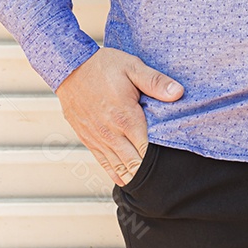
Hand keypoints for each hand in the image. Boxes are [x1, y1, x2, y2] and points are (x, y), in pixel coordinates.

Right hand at [55, 47, 183, 185]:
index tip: (170, 160)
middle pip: (134, 162)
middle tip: (163, 175)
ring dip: (132, 174)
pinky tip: (123, 178)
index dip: (159, 158)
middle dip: (147, 169)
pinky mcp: (87, 138)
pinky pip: (102, 161)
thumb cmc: (102, 66)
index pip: (147, 149)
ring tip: (147, 181)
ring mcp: (97, 138)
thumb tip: (178, 93)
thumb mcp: (133, 67)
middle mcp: (111, 132)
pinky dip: (114, 172)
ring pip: (118, 165)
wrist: (70, 67)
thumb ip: (156, 82)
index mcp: (126, 117)